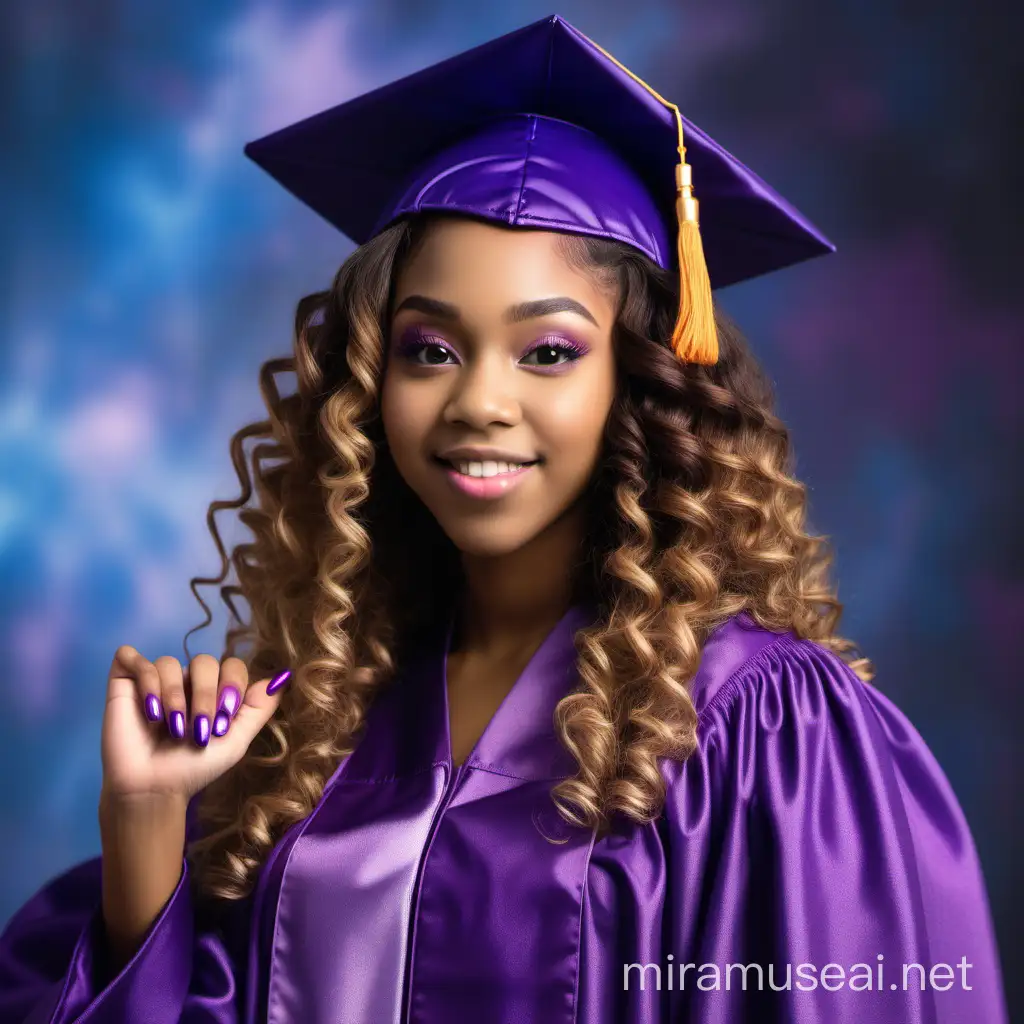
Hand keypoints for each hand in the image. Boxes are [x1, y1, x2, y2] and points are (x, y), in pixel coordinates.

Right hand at [100, 647, 291, 804]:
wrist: (154, 789)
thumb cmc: (194, 767)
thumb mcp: (236, 740)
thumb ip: (259, 708)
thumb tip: (283, 676)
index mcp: (214, 690)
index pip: (232, 665)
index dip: (231, 687)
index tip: (223, 722)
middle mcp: (186, 681)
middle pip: (204, 661)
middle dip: (205, 696)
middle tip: (199, 729)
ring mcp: (155, 681)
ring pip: (170, 662)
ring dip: (174, 696)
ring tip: (172, 727)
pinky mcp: (125, 684)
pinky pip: (134, 658)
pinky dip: (146, 683)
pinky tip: (149, 712)